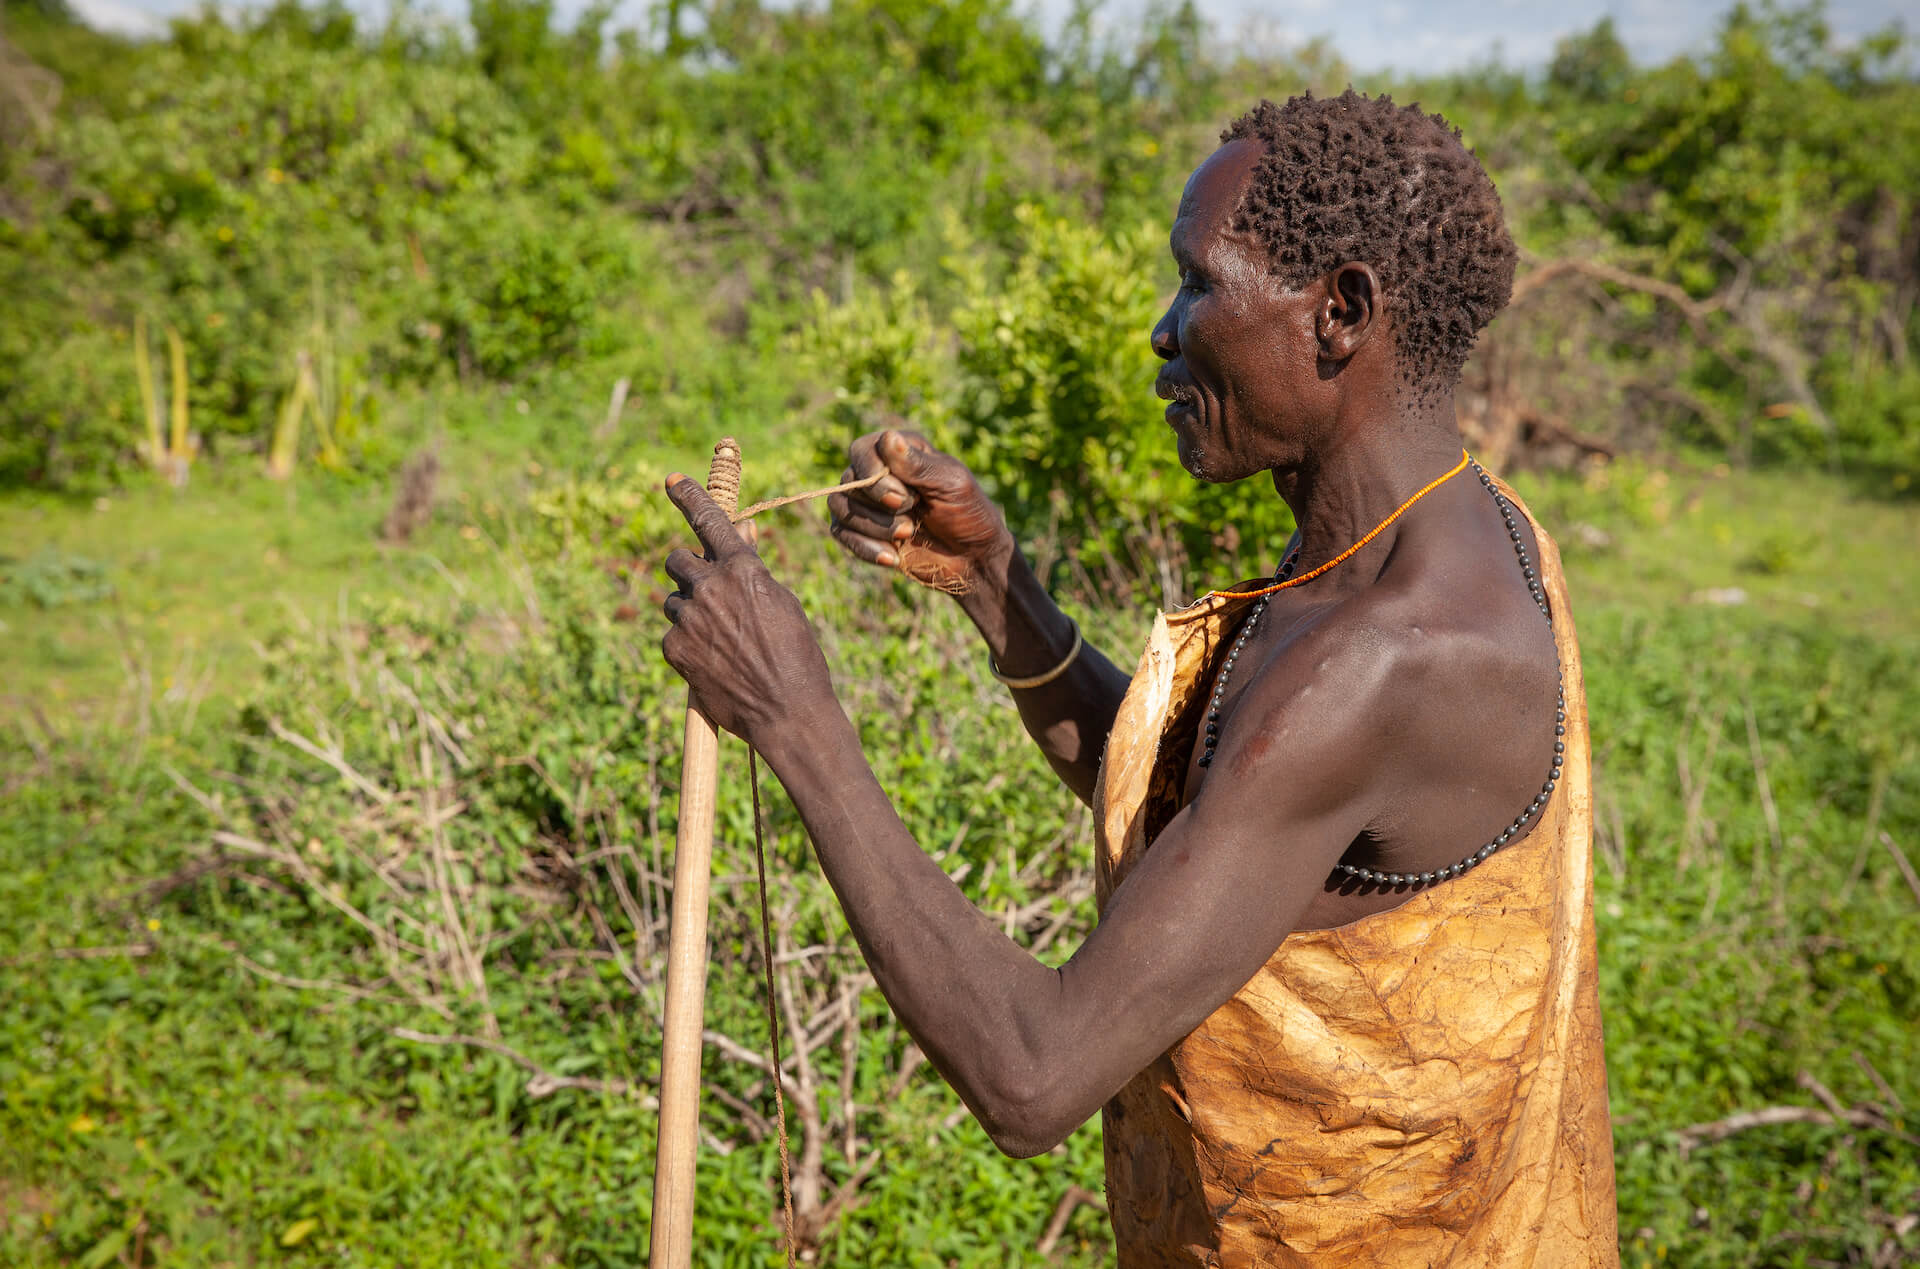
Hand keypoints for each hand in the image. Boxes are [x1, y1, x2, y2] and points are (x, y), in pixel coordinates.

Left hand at [661, 475, 836, 746]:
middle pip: (678, 560)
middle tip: (706, 593)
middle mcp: (710, 586)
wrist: (787, 712)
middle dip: (688, 572)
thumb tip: (740, 534)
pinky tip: (713, 663)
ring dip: (690, 613)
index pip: (709, 520)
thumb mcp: (781, 602)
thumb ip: (752, 570)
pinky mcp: (674, 647)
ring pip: (674, 600)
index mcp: (742, 569)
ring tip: (722, 642)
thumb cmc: (795, 656)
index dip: (689, 496)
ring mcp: (689, 618)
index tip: (671, 480)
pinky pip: (672, 633)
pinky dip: (687, 645)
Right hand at [827, 429, 1011, 596]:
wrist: (973, 559)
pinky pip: (840, 532)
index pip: (862, 450)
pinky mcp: (862, 532)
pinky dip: (864, 547)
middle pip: (848, 480)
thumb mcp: (951, 484)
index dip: (873, 473)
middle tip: (911, 520)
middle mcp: (879, 473)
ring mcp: (868, 503)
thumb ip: (918, 464)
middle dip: (878, 504)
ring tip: (907, 533)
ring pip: (839, 506)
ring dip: (872, 526)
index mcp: (900, 452)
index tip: (903, 497)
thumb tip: (887, 437)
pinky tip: (893, 557)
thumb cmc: (969, 514)